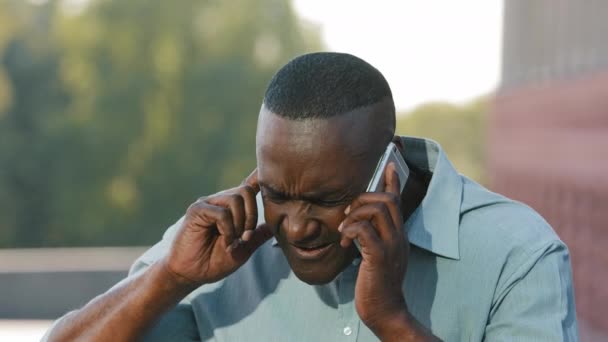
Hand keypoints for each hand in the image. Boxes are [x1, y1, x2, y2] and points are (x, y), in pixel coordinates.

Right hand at [162, 169, 272, 287]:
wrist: (190, 274)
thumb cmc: (214, 261)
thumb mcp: (244, 249)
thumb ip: (258, 235)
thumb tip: (278, 224)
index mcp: (232, 208)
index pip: (248, 185)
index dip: (259, 177)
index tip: (273, 174)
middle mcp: (220, 201)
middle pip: (246, 190)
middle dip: (252, 214)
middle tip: (246, 236)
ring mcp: (208, 203)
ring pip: (235, 199)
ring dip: (240, 223)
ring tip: (234, 240)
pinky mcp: (197, 210)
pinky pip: (222, 213)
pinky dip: (228, 229)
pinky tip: (225, 241)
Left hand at [339, 162, 409, 332]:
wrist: (384, 310)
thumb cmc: (375, 282)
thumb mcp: (376, 254)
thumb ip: (371, 236)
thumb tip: (356, 223)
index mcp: (398, 234)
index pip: (397, 200)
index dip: (392, 180)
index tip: (390, 162)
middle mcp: (398, 236)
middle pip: (387, 199)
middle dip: (363, 199)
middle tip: (348, 215)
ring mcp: (391, 246)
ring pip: (377, 210)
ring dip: (354, 215)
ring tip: (344, 231)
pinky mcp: (379, 257)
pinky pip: (364, 230)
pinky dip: (350, 231)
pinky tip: (343, 243)